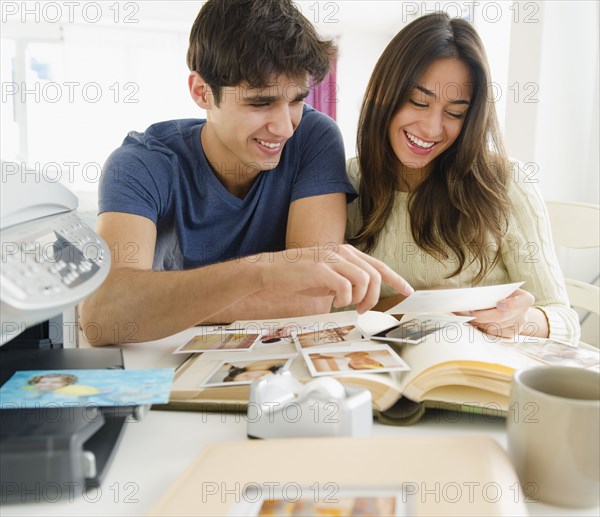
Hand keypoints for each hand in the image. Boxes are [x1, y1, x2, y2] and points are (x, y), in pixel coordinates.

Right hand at [259, 244, 413, 312]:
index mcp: (345, 252)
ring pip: (363, 280)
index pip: (378, 265)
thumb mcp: (328, 277)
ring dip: (359, 299)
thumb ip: (346, 279)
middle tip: (361, 310)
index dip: (396, 279)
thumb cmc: (298, 276)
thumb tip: (363, 293)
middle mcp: (341, 252)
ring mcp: (330, 258)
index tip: (408, 292)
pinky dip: (343, 299)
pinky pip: (344, 286)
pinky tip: (333, 302)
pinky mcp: (319, 269)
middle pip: (374, 275)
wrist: (270, 271)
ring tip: (346, 305)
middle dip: (373, 297)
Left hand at [468, 288, 534, 338]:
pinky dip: (484, 328)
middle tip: (471, 313)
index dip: (510, 304)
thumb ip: (493, 294)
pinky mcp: (512, 334)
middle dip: (484, 316)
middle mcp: (524, 313)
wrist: (512, 305)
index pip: (520, 302)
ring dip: (481, 323)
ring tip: (471, 318)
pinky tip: (478, 323)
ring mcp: (519, 325)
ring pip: (496, 327)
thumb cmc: (503, 295)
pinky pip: (495, 334)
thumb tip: (473, 297)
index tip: (499, 304)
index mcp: (525, 299)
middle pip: (502, 317)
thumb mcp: (502, 290)